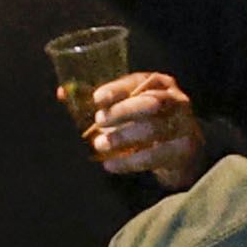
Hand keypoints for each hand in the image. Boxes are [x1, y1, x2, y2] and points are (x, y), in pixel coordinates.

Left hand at [81, 71, 211, 182]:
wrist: (184, 150)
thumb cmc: (148, 122)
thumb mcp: (128, 106)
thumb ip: (100, 102)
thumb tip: (62, 94)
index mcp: (159, 83)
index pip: (138, 81)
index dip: (116, 90)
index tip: (97, 99)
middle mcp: (176, 100)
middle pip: (150, 103)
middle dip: (123, 112)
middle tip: (98, 121)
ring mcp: (183, 125)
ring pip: (154, 129)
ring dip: (124, 137)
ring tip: (100, 145)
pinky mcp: (183, 150)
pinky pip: (155, 155)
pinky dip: (131, 161)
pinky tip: (111, 165)